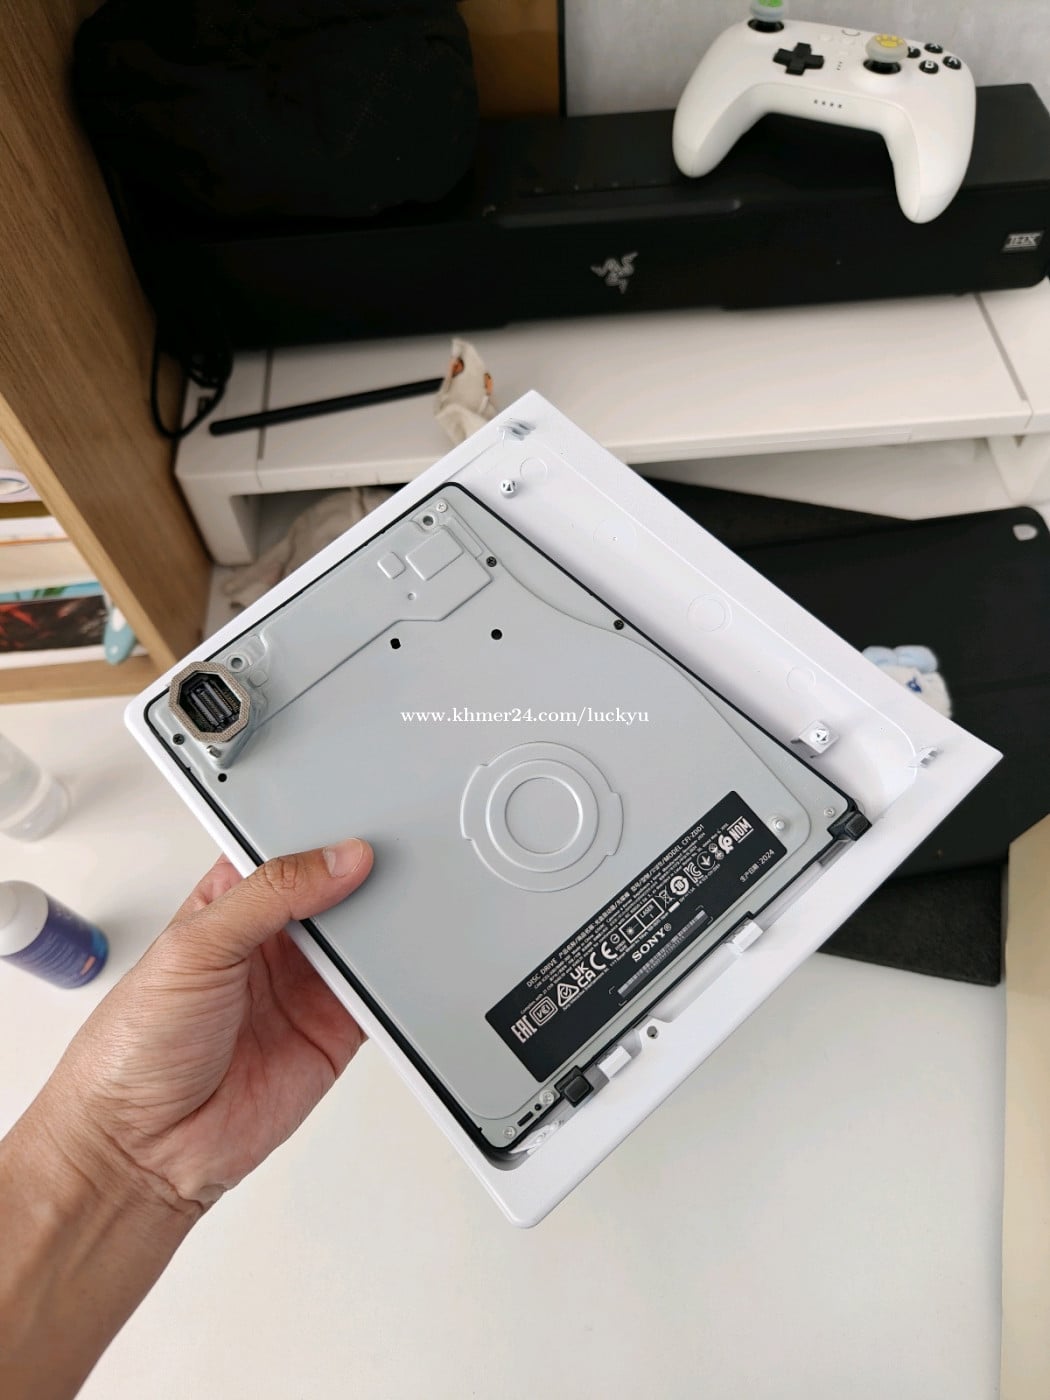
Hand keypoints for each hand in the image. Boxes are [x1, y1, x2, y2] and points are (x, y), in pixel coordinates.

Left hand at [41, 836, 373, 1212]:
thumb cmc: (134, 1049)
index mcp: (230, 905)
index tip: (361, 820)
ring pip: (364, 941)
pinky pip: (381, 998)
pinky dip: (400, 982)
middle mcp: (272, 942)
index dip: (323, 835)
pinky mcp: (334, 1031)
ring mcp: (305, 987)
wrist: (142, 1151)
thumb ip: (269, 896)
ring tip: (409, 900)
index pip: (288, 852)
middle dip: (365, 876)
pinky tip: (408, 960)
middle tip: (397, 855)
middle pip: (336, 893)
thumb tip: (337, 859)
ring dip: (386, 925)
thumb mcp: (195, 947)